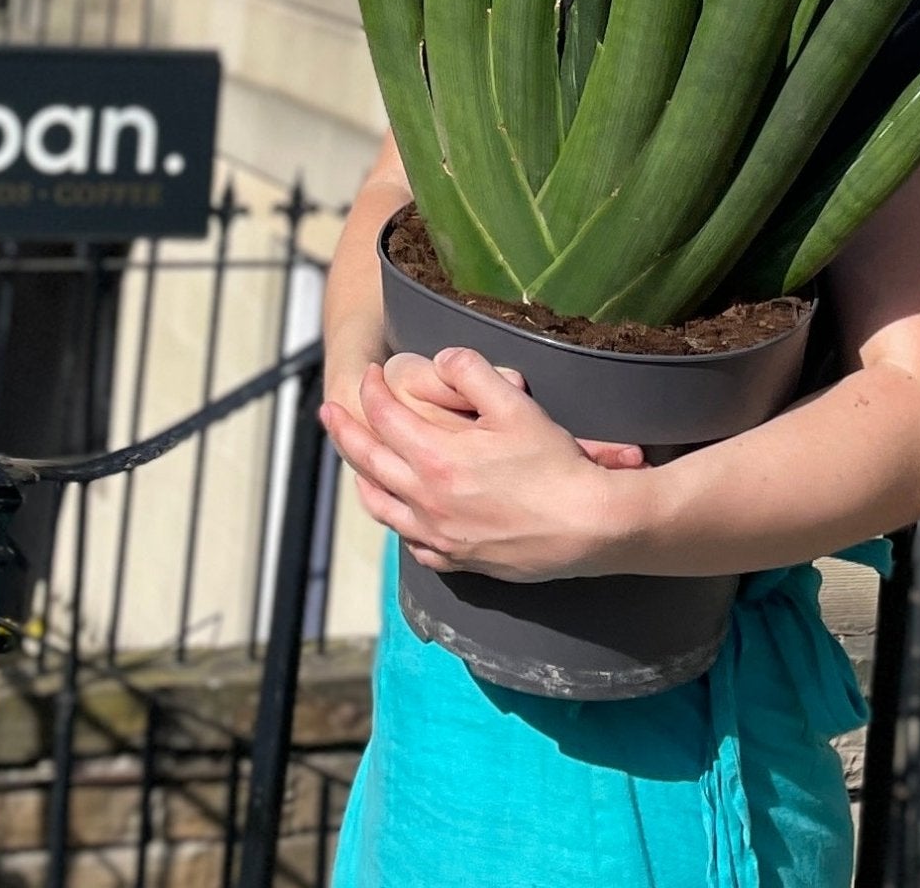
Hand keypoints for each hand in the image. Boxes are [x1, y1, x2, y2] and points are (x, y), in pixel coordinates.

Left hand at [318, 346, 650, 582]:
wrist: (589, 526)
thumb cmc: (555, 464)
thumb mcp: (514, 403)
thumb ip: (470, 371)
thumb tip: (439, 358)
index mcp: (436, 458)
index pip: (385, 417)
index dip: (372, 389)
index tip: (371, 371)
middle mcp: (427, 500)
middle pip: (369, 461)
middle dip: (345, 432)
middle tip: (330, 411)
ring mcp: (439, 536)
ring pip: (382, 507)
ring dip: (362, 478)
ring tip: (356, 464)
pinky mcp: (459, 560)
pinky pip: (411, 543)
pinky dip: (397, 522)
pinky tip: (402, 514)